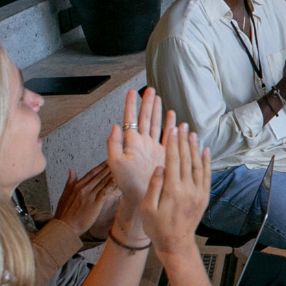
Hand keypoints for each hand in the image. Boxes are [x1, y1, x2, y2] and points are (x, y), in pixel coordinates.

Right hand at [52, 163, 120, 236]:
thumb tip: (71, 170)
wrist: (64, 226)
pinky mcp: (94, 204)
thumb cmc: (64, 212)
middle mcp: (83, 189)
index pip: (91, 173)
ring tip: (121, 168)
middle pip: (99, 176)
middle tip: (118, 160)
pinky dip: (111, 186)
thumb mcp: (64, 194)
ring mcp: (89, 196)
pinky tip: (118, 180)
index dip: (100, 166)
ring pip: (103, 182)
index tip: (107, 160)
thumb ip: (70, 182)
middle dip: (109, 168)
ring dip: (112, 175)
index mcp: (76, 186)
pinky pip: (105, 192)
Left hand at [106, 88, 168, 217]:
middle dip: (146, 103)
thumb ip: (113, 144)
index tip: (131, 91)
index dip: (130, 104)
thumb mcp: (115, 163)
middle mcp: (142, 142)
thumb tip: (115, 126)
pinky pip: (167, 135)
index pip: (130, 118)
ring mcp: (153, 147)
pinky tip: (172, 116)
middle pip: (145, 117)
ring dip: (157, 110)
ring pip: (156, 123)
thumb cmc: (127, 183)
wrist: (143, 195)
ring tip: (158, 98)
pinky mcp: (164, 153)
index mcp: (131, 142)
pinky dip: (170, 124)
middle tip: (149, 90)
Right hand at [138, 123, 210, 258]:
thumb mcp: (148, 208)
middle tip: (182, 125)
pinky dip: (206, 161)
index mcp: (172, 190)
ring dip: (195, 148)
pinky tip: (205, 150)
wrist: (176, 243)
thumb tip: (160, 167)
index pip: (173, 161)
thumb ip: (154, 186)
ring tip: (192, 133)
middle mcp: (188, 189)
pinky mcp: (204, 196)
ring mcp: (198, 192)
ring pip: (198, 165)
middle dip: (183, 141)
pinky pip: (206, 175)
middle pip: (186, 159)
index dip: (173, 144)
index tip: (172, 130)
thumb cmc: (157, 227)